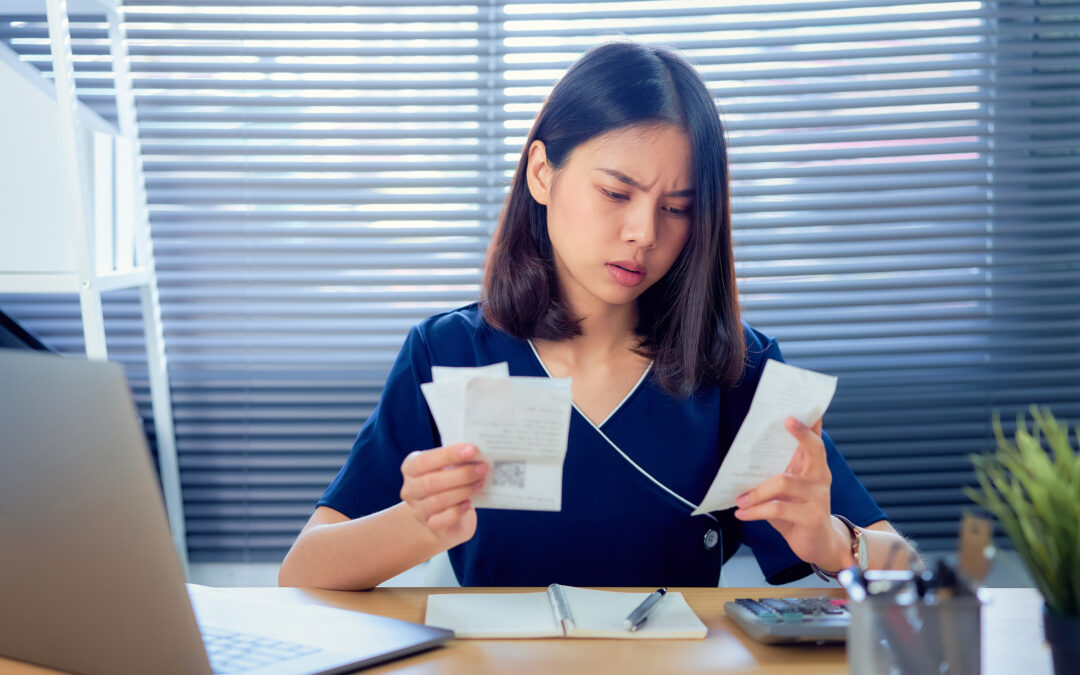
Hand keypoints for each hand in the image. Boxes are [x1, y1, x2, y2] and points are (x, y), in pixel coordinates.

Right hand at [400, 443, 487, 548]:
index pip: (424, 461)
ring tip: (480, 483)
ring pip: (438, 501)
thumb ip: (457, 460)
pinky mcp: (429, 525)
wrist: (446, 515)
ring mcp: (417, 510)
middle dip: (461, 474)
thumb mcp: (449, 467)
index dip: (448, 455)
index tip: (472, 450)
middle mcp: (410, 489)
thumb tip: (477, 453)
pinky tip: (469, 503)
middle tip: (482, 468)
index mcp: (410, 468)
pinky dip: (457, 510)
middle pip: (431, 482)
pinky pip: (442, 520)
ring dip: (463, 491)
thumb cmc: (449, 482)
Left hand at [733, 417, 852, 571]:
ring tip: (740, 499)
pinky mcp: (811, 516)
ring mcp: (818, 496)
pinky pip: (778, 509)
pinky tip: (742, 514)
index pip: (814, 439)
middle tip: (787, 421)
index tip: (799, 404)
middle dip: (802, 434)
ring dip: (756, 492)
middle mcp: (819, 477)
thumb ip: (775, 473)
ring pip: (783, 482)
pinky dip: (756, 511)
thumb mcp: (786, 491)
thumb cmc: (798, 512)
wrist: (820, 544)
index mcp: (813, 467)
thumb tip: (745, 458)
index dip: (810, 422)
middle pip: (815, 448)